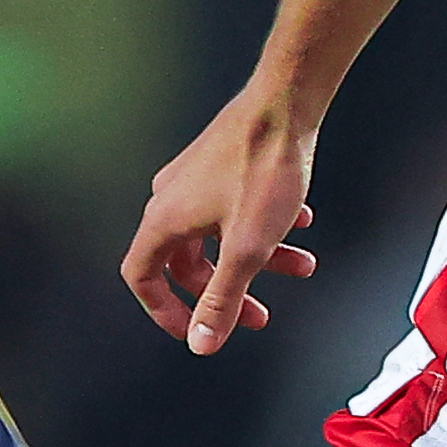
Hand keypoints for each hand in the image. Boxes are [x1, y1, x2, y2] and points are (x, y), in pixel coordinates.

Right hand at [120, 86, 325, 355]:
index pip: (143, 277)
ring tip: (303, 265)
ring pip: (221, 236)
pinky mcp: (220, 165)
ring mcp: (195, 179)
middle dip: (229, 292)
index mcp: (164, 219)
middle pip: (188, 264)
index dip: (166, 311)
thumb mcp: (247, 250)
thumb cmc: (264, 168)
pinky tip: (300, 222)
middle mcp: (171, 198)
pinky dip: (265, 225)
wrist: (287, 103)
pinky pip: (236, 209)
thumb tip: (202, 342)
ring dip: (260, 259)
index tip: (199, 330)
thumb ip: (223, 299)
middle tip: (261, 315)